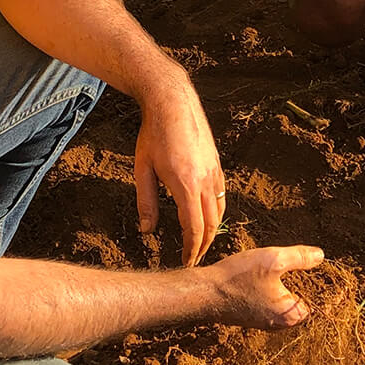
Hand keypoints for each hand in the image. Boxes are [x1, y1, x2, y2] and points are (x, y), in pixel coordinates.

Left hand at [134, 66, 225, 265]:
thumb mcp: (142, 169)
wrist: (172, 100)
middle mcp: (205, 180)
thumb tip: (147, 231)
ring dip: (212, 230)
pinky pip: (221, 194)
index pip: (194, 229)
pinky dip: (216, 211)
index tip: (186, 263)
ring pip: (220, 210)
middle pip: (212, 224)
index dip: (191, 251)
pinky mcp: (217, 162)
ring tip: (200, 243)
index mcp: (186, 184)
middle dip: (204, 246)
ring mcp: (214, 171)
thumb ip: (145, 202)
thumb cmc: (153, 133)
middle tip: (194, 260)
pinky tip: (206, 215)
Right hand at [209, 245, 323, 328]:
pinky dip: (270, 287)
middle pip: (301, 299)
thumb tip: (321, 256)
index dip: (319, 282)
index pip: (317, 301)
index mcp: (290, 315)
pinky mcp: (252, 314)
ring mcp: (265, 320)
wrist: (204, 293)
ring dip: (284, 282)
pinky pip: (270, 299)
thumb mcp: (273, 260)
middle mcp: (279, 323)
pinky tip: (262, 273)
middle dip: (301, 280)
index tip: (318, 268)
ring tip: (279, 264)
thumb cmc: (238, 278)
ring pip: (284, 298)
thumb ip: (300, 258)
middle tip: (298, 261)